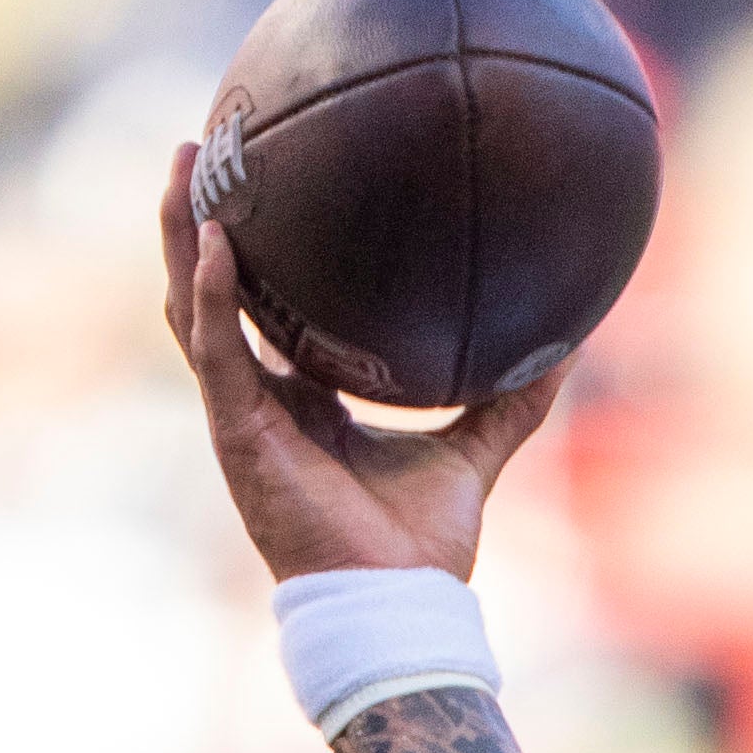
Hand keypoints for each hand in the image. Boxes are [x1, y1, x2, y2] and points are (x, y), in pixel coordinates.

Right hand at [165, 139, 570, 581]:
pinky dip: (212, 293)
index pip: (264, 313)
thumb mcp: (475, 451)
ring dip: (182, 237)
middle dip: (198, 222)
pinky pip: (216, 351)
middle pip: (211, 295)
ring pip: (191, 310)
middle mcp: (263, 402)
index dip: (254, 254)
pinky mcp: (238, 436)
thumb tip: (570, 342)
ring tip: (185, 166)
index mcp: (303, 403)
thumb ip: (514, 397)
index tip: (263, 185)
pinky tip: (215, 237)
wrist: (398, 605)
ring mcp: (242, 418)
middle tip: (203, 147)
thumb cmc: (422, 546)